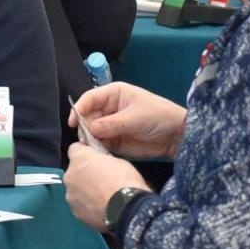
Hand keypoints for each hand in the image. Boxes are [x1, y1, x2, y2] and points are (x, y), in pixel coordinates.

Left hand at [65, 144, 149, 230]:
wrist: (126, 209)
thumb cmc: (125, 182)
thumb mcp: (118, 160)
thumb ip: (103, 159)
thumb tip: (101, 162)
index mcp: (80, 158)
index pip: (75, 148)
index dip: (85, 151)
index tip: (94, 156)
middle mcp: (70, 175)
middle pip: (74, 171)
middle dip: (85, 173)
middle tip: (102, 178)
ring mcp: (70, 195)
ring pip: (76, 188)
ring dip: (85, 190)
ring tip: (103, 195)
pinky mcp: (75, 211)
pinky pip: (79, 204)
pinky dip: (87, 204)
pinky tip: (101, 206)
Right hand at [69, 82, 186, 159]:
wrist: (176, 136)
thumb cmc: (158, 116)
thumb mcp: (134, 117)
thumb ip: (111, 124)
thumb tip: (89, 129)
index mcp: (114, 94)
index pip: (89, 98)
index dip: (79, 109)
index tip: (74, 122)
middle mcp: (109, 109)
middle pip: (87, 116)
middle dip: (84, 128)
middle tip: (86, 140)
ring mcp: (111, 126)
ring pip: (91, 132)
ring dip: (90, 140)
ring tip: (94, 148)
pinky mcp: (114, 141)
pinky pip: (100, 144)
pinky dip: (97, 150)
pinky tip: (99, 154)